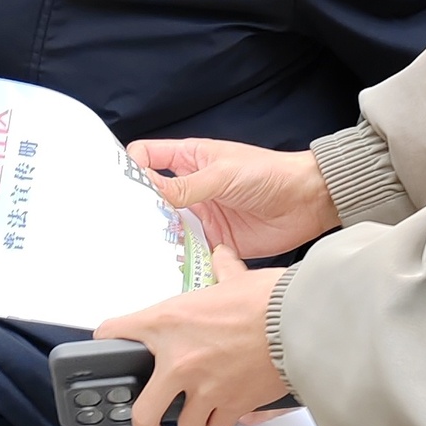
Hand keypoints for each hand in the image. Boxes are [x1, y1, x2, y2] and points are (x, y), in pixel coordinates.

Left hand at [96, 247, 289, 425]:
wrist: (297, 320)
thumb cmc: (267, 299)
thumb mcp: (234, 276)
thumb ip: (223, 269)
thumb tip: (224, 256)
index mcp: (169, 321)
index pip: (118, 332)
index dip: (107, 338)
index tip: (106, 342)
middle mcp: (179, 360)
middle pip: (142, 411)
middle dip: (142, 421)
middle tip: (146, 421)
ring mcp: (204, 388)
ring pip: (186, 424)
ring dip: (192, 416)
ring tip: (197, 408)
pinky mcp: (231, 406)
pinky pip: (219, 425)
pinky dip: (222, 419)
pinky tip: (226, 407)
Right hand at [130, 138, 339, 257]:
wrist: (307, 202)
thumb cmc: (270, 173)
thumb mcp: (224, 173)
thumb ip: (187, 186)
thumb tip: (150, 191)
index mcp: (190, 160)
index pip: (148, 158)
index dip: (131, 168)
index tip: (118, 186)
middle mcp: (191, 188)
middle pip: (152, 197)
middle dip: (138, 209)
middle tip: (121, 225)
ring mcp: (202, 216)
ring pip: (167, 227)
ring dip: (157, 237)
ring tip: (141, 249)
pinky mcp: (215, 241)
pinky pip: (189, 252)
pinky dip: (179, 260)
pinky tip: (169, 267)